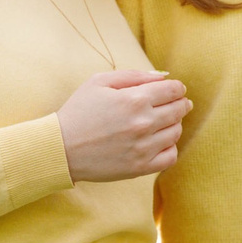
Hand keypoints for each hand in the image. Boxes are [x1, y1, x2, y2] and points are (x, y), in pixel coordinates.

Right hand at [57, 70, 190, 182]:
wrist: (61, 148)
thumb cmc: (79, 111)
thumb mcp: (99, 82)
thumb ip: (134, 75)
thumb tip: (163, 77)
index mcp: (134, 99)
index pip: (174, 90)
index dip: (177, 88)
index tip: (174, 90)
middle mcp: (143, 123)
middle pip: (179, 110)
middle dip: (180, 103)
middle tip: (176, 104)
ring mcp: (143, 147)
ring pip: (176, 132)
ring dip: (174, 124)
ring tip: (162, 122)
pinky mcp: (140, 167)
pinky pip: (170, 156)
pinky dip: (170, 147)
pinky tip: (159, 142)